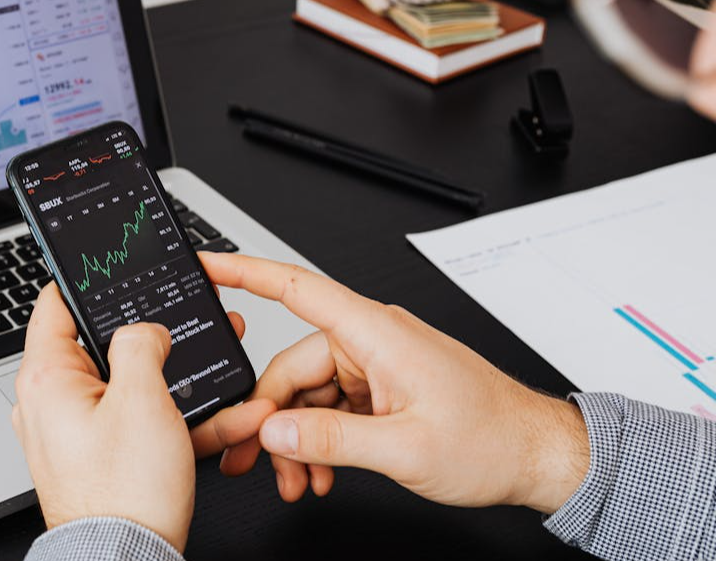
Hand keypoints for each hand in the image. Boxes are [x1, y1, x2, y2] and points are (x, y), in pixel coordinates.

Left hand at [12, 283, 269, 550]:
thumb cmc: (123, 493)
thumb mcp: (142, 399)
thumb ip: (141, 344)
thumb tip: (143, 329)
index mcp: (47, 378)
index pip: (55, 304)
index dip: (87, 280)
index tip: (114, 270)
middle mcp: (51, 403)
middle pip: (105, 347)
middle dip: (158, 342)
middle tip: (191, 330)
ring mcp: (75, 432)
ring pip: (134, 390)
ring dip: (183, 387)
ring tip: (227, 384)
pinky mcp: (100, 458)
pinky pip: (142, 426)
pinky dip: (180, 422)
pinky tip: (227, 421)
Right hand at [198, 253, 589, 513]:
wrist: (536, 455)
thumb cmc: (493, 440)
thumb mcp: (403, 449)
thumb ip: (329, 440)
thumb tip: (274, 431)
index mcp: (376, 334)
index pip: (296, 288)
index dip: (244, 271)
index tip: (208, 265)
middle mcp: (372, 341)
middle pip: (291, 367)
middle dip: (272, 419)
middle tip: (259, 462)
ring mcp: (378, 365)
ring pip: (309, 394)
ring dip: (298, 439)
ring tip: (300, 479)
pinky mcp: (383, 388)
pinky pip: (332, 407)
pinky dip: (320, 440)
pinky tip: (321, 472)